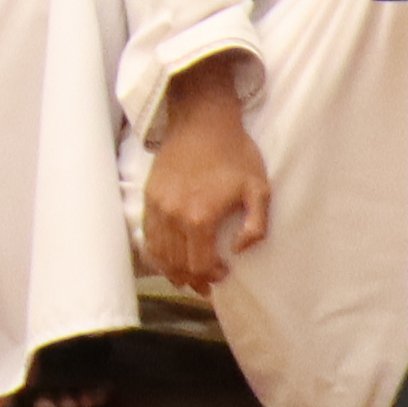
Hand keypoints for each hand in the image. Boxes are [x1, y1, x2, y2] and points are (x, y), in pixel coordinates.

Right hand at [137, 59, 271, 289]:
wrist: (203, 121)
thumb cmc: (235, 154)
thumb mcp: (260, 190)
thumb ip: (256, 227)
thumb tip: (238, 250)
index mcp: (200, 217)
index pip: (200, 263)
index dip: (211, 276)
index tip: (223, 275)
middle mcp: (173, 215)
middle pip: (176, 262)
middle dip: (191, 279)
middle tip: (205, 285)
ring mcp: (157, 205)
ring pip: (158, 251)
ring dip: (171, 269)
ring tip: (185, 276)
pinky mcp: (149, 195)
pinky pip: (147, 233)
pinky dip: (155, 251)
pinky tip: (167, 256)